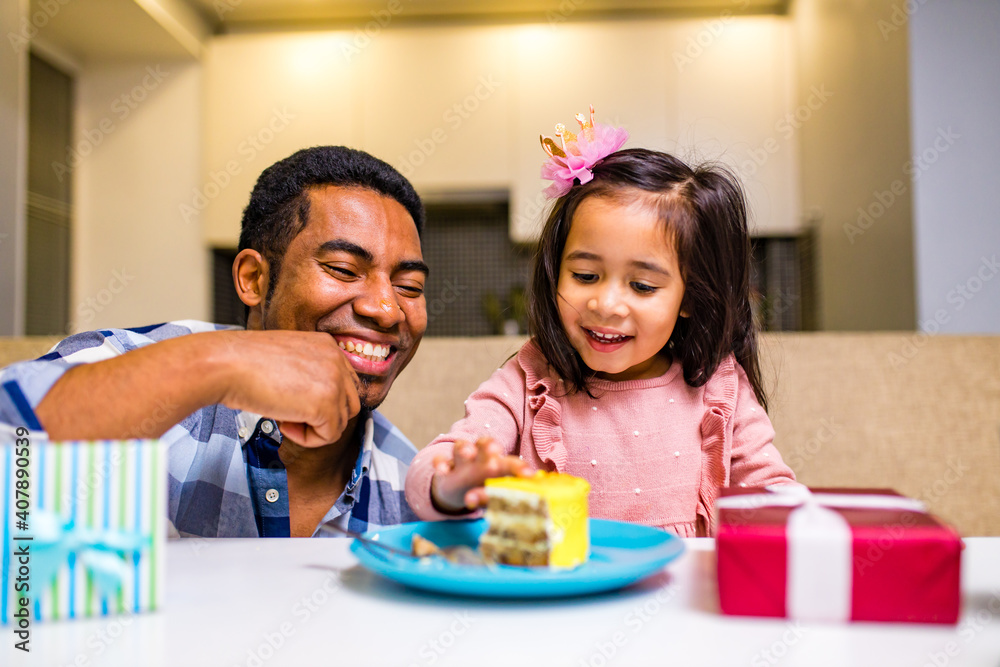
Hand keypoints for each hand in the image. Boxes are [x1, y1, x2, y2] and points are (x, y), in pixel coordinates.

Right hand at [214, 330, 360, 446]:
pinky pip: (329, 436)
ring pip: (341, 421)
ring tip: (285, 418)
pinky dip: (308, 439)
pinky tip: (285, 424)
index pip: (345, 383)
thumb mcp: (287, 361)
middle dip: (323, 416)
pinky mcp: (326, 404)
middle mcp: (336, 359)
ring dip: (314, 428)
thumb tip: (317, 402)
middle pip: (349, 403)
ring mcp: (335, 380)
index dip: (322, 401)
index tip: (295, 402)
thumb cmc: (244, 363)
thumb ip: (309, 375)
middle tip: (291, 414)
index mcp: (327, 346)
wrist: (226, 364)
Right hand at [429, 436, 529, 512]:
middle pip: (484, 445)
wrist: (456, 490)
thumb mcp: (495, 490)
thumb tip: (531, 500)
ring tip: (468, 454)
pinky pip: (440, 461)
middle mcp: (479, 457)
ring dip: (465, 449)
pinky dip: (440, 464)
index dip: (518, 466)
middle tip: (495, 451)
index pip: (508, 460)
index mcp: (496, 463)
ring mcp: (460, 461)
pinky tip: (443, 471)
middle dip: (489, 447)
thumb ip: (507, 493)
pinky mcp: (444, 468)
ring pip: (461, 447)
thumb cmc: (483, 486)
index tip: (528, 475)